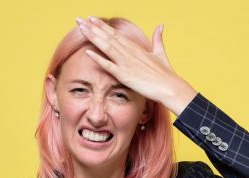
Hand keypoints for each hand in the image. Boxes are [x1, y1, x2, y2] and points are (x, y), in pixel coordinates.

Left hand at [75, 16, 196, 115]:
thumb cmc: (166, 73)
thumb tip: (160, 25)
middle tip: (78, 20)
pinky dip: (98, 59)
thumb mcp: (161, 53)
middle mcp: (129, 52)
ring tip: (81, 29)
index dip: (102, 26)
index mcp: (135, 47)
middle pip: (107, 37)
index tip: (91, 19)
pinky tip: (87, 52)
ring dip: (93, 37)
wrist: (170, 87)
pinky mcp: (125, 75)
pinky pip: (108, 66)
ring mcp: (126, 63)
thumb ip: (158, 39)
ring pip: (106, 47)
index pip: (115, 34)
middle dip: (92, 28)